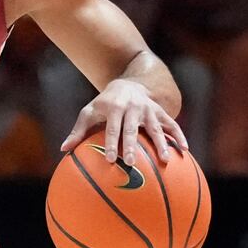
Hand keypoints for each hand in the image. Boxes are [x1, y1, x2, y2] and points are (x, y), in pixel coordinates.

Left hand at [60, 79, 185, 164]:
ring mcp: (149, 110)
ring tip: (165, 160)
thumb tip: (63, 149)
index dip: (110, 143)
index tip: (108, 160)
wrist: (129, 84)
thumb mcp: (89, 112)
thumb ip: (78, 130)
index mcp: (114, 107)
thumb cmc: (104, 104)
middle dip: (132, 146)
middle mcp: (133, 107)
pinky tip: (184, 151)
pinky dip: (179, 136)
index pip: (111, 128)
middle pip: (132, 129)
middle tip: (131, 163)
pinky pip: (172, 124)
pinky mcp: (161, 112)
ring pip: (156, 128)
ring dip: (161, 143)